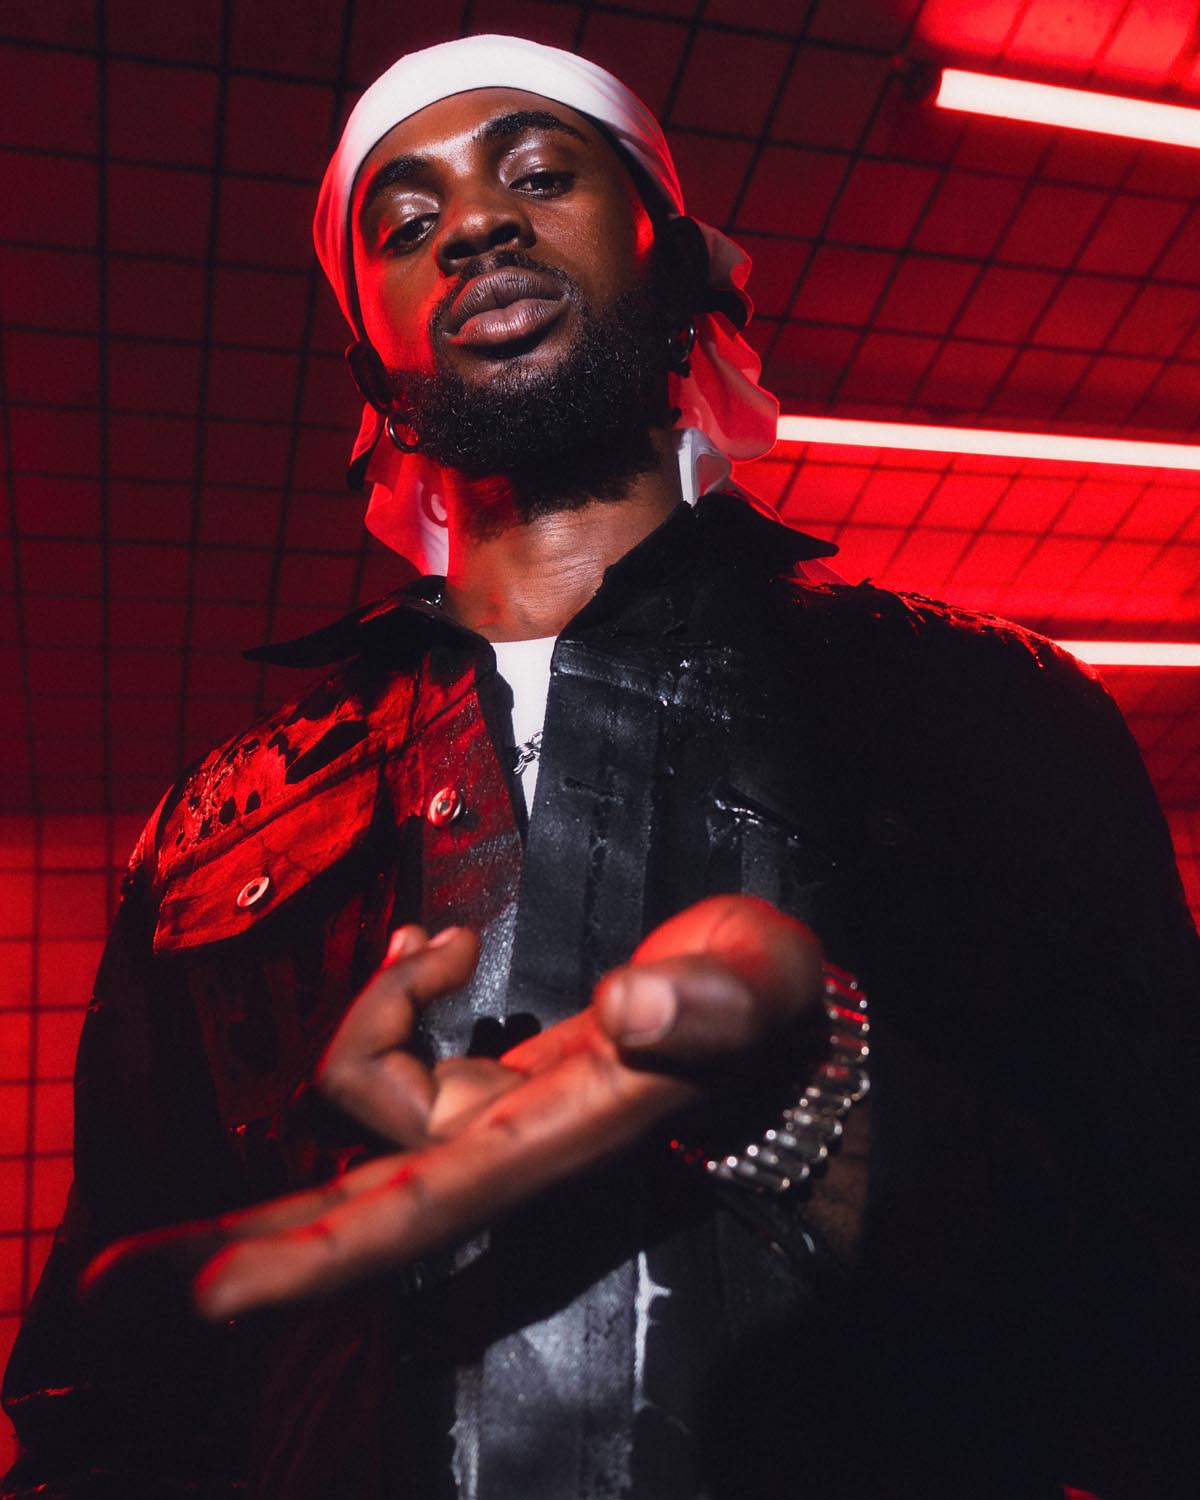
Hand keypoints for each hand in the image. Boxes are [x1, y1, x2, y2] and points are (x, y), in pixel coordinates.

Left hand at [83, 896, 822, 1319]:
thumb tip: (629, 1009)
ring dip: (367, 1014)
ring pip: (368, 1099)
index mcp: (561, 1134)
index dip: (321, 1252)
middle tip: (120, 1283)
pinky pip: (397, 1057)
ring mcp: (494, 1118)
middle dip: (248, 1245)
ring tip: (427, 946)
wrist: (772, 1016)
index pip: (424, 1205)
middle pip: (355, 1206)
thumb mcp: (760, 980)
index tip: (212, 1298)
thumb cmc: (773, 1001)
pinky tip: (424, 953)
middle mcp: (511, 1145)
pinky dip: (390, 1000)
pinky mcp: (490, 1084)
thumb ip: (714, 1000)